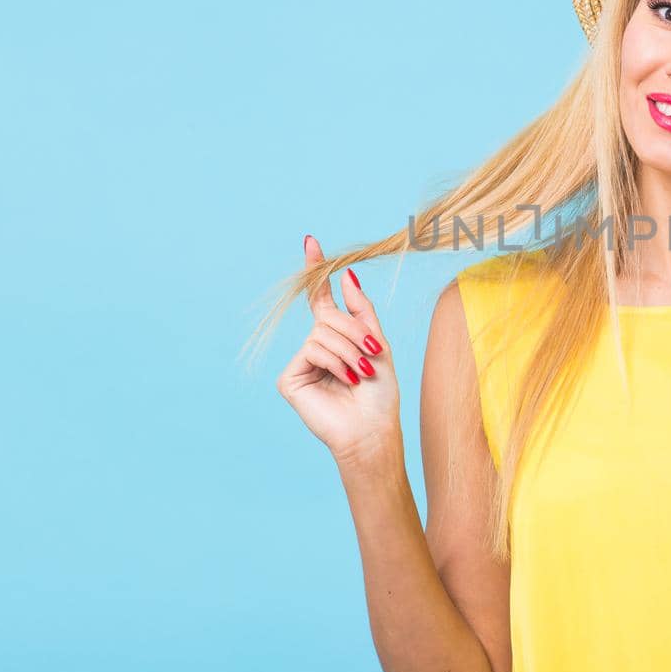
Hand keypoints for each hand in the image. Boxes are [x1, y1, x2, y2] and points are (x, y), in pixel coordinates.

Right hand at [274, 234, 401, 463]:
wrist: (373, 430)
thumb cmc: (380, 394)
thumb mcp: (378, 344)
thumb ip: (361, 309)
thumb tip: (345, 275)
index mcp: (336, 337)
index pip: (321, 298)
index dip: (317, 270)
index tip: (311, 241)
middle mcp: (315, 346)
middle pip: (328, 316)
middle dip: (355, 332)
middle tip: (372, 356)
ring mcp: (301, 362)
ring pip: (321, 333)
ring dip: (349, 351)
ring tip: (360, 375)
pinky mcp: (290, 378)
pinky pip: (312, 350)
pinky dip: (334, 362)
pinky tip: (343, 381)